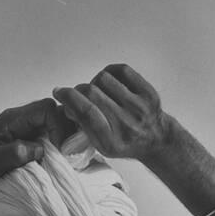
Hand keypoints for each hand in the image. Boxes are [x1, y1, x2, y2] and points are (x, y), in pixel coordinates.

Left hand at [0, 98, 72, 191]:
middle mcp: (22, 121)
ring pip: (54, 125)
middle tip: (67, 154)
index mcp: (13, 120)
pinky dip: (57, 148)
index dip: (58, 126)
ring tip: (63, 160)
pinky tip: (57, 162)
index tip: (59, 149)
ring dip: (62, 140)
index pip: (46, 109)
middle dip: (65, 131)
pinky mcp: (27, 141)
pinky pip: (49, 137)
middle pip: (55, 114)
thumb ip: (13, 153)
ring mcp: (26, 130)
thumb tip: (39, 150)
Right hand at [52, 64, 169, 160]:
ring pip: (103, 79)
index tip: (59, 92)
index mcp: (112, 141)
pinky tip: (109, 84)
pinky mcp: (148, 92)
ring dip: (94, 83)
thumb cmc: (124, 142)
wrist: (155, 139)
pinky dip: (110, 73)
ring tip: (98, 93)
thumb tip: (67, 103)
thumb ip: (83, 126)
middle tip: (78, 96)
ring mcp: (139, 107)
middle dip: (79, 91)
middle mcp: (127, 124)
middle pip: (91, 93)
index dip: (69, 98)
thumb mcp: (100, 145)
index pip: (87, 113)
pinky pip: (120, 70)